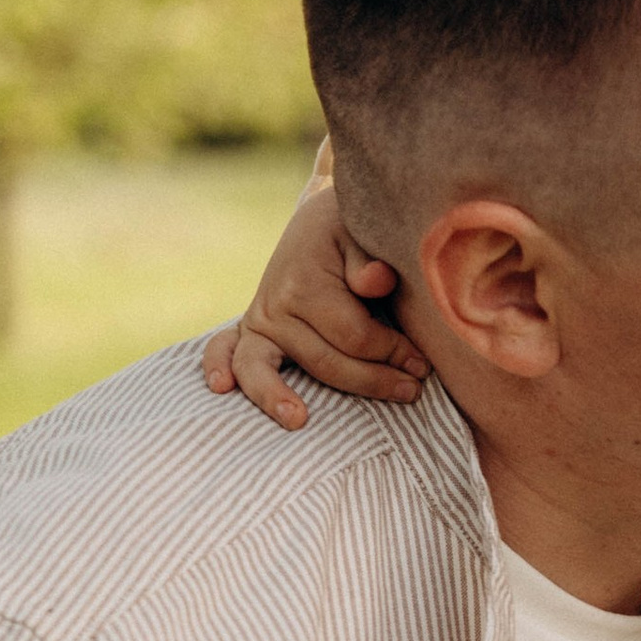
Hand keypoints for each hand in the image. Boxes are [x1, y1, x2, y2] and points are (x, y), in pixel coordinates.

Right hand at [200, 180, 424, 430]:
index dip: (393, 353)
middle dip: (373, 380)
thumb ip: (371, 259)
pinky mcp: (250, 329)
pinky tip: (221, 387)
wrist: (327, 221)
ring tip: (298, 419)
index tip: (422, 363)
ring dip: (278, 397)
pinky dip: (217, 366)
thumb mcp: (367, 235)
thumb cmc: (356, 234)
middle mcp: (275, 304)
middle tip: (412, 390)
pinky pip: (225, 350)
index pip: (355, 337)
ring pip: (268, 369)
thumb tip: (375, 281)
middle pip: (323, 361)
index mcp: (307, 282)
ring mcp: (259, 319)